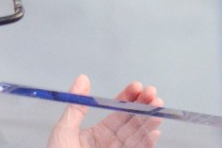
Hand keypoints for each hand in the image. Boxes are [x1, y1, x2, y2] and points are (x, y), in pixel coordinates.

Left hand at [47, 75, 162, 147]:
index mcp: (97, 134)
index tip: (137, 86)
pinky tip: (154, 132)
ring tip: (158, 108)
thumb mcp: (64, 131)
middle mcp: (111, 144)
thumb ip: (76, 106)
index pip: (116, 112)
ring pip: (138, 136)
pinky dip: (147, 143)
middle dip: (143, 107)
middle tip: (153, 94)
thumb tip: (83, 78)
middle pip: (132, 122)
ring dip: (149, 122)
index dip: (128, 98)